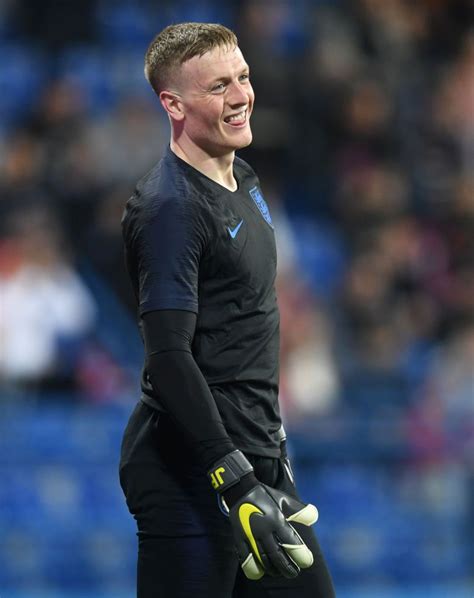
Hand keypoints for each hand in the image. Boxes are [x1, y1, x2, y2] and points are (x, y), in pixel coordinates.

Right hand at [208, 450, 317, 579]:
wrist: (240, 489)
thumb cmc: (265, 496)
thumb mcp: (283, 499)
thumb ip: (299, 511)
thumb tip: (314, 518)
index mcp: (276, 519)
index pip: (291, 542)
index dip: (300, 555)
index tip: (307, 562)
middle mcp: (263, 529)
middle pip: (277, 556)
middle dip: (287, 568)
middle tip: (294, 573)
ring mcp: (250, 535)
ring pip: (262, 560)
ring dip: (273, 570)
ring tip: (279, 572)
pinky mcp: (239, 538)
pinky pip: (246, 559)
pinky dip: (254, 569)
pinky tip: (261, 571)